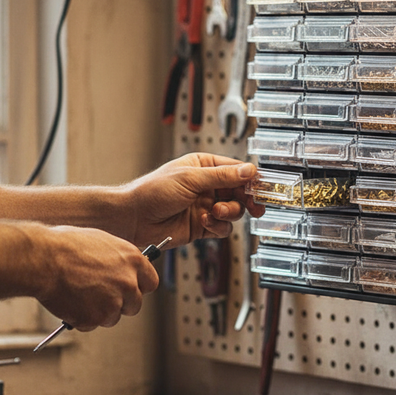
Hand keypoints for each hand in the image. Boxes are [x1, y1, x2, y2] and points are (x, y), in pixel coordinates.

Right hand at [36, 225, 158, 330]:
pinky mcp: (94, 318)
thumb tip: (121, 267)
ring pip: (112, 317)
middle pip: (134, 305)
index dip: (139, 287)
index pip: (151, 282)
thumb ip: (117, 259)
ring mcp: (112, 303)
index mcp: (133, 261)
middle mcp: (128, 283)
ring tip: (79, 295)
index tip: (130, 289)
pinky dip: (80, 318)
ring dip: (99, 312)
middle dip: (120, 304)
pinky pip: (90, 324)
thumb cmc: (65, 246)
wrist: (43, 259)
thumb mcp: (102, 242)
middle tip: (101, 297)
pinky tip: (69, 302)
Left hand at [122, 153, 264, 247]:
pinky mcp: (202, 226)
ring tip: (215, 212)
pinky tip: (205, 221)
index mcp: (204, 166)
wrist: (134, 218)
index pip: (236, 170)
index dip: (250, 179)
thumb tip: (248, 171)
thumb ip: (222, 176)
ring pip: (234, 211)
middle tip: (254, 206)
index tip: (261, 187)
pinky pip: (223, 227)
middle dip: (245, 199)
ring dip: (228, 212)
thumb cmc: (153, 191)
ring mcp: (206, 206)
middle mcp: (207, 186)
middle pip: (240, 192)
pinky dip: (218, 226)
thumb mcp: (191, 178)